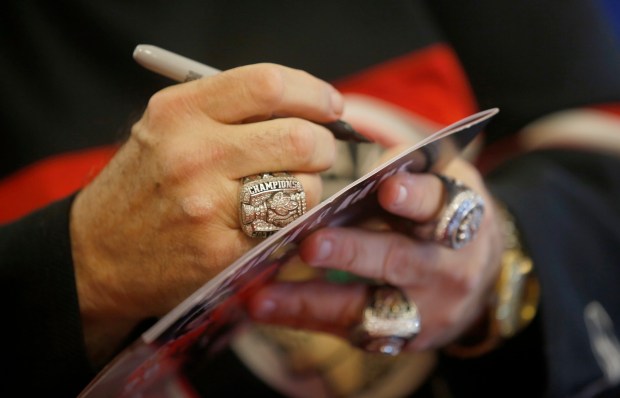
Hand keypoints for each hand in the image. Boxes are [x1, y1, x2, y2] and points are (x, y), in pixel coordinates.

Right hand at [69, 64, 341, 361]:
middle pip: (299, 137)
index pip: (269, 85)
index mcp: (180, 112)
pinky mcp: (222, 250)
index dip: (313, 93)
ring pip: (303, 188)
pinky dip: (292, 224)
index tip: (330, 106)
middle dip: (324, 146)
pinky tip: (272, 222)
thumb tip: (308, 108)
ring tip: (288, 192)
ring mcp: (208, 206)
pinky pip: (287, 229)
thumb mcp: (167, 130)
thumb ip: (229, 112)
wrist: (96, 255)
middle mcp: (193, 154)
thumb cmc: (144, 186)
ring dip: (310, 189)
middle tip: (318, 153)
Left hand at [248, 157, 504, 351]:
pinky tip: (264, 307)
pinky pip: (348, 331)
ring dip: (312, 299)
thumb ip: (407, 167)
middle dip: (354, 253)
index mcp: (460, 216)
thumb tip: (361, 165)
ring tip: (264, 294)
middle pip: (399, 261)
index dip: (416, 198)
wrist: (477, 277)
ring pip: (367, 308)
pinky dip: (303, 318)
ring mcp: (425, 310)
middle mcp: (447, 269)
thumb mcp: (442, 181)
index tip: (387, 190)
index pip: (440, 205)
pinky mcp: (400, 338)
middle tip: (311, 245)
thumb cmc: (441, 214)